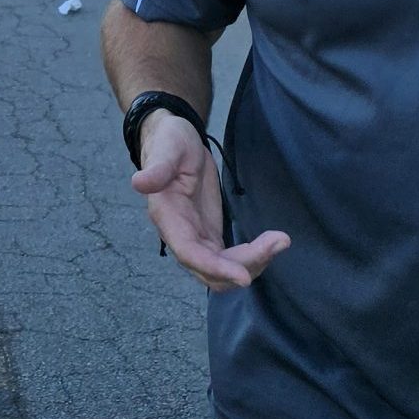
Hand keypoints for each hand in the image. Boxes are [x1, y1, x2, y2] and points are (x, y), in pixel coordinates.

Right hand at [132, 111, 286, 290]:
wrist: (174, 142)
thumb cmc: (169, 142)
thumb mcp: (166, 148)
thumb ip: (157, 168)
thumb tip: (138, 182)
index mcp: (167, 218)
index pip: (190, 254)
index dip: (215, 268)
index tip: (244, 277)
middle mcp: (180, 236)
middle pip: (210, 271)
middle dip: (245, 266)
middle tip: (279, 242)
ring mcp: (195, 238)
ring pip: (222, 271)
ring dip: (252, 265)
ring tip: (280, 241)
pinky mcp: (209, 235)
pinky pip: (229, 260)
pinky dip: (252, 258)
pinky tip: (271, 244)